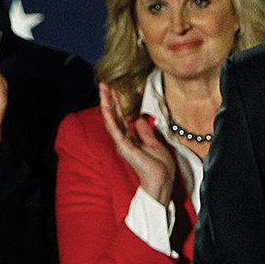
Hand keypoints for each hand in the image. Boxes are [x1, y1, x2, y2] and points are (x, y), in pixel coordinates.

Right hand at [100, 83, 175, 205]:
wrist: (161, 181)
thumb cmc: (160, 167)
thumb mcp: (155, 144)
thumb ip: (146, 132)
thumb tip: (138, 119)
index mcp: (131, 139)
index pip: (123, 116)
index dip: (119, 102)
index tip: (116, 88)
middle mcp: (124, 140)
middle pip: (115, 115)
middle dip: (110, 98)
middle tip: (105, 83)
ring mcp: (122, 143)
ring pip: (112, 119)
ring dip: (107, 103)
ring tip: (103, 88)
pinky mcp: (123, 146)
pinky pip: (115, 128)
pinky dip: (110, 116)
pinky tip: (106, 105)